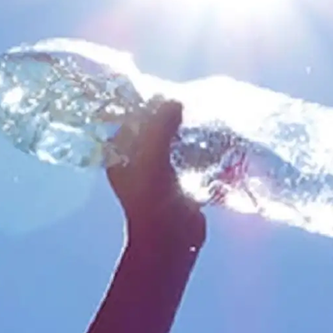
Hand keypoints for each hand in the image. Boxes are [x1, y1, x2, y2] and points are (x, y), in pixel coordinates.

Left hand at [107, 99, 205, 254]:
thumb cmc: (153, 199)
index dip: (146, 105)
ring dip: (186, 132)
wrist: (171, 240)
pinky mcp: (178, 181)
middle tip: (190, 101)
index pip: (130, 120)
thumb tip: (173, 100)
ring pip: (171, 142)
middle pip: (152, 129)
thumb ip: (159, 127)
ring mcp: (157, 172)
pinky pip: (186, 157)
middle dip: (169, 117)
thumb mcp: (152, 158)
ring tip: (204, 114)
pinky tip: (213, 137)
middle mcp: (135, 161)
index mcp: (119, 155)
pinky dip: (197, 148)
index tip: (168, 92)